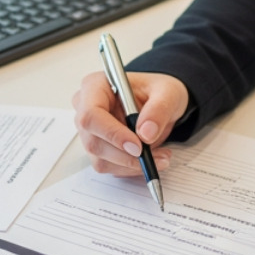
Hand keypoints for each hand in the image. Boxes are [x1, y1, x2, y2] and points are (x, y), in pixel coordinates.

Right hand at [71, 70, 188, 175]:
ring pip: (101, 159)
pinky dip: (131, 168)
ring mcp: (90, 131)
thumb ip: (159, 109)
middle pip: (94, 142)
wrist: (159, 102)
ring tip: (160, 156)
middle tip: (152, 157)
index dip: (112, 134)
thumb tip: (145, 134)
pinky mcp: (98, 148)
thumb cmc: (158, 90)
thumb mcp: (168, 92)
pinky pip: (109, 166)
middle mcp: (86, 108)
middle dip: (125, 155)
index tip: (137, 146)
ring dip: (131, 164)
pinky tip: (151, 158)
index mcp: (96, 86)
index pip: (91, 115)